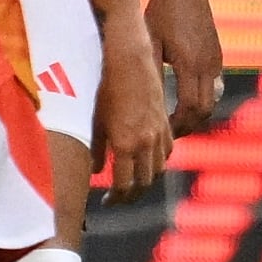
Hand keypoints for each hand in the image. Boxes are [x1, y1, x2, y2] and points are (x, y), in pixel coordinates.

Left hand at [93, 22, 172, 199]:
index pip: (123, 184)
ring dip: (146, 180)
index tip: (107, 203)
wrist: (130, 58)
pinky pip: (167, 151)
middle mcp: (145, 142)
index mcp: (125, 144)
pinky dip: (158, 162)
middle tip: (119, 198)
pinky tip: (148, 161)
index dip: (116, 198)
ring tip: (133, 183)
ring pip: (158, 169)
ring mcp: (159, 132)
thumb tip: (94, 171)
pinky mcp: (166, 121)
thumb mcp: (95, 119)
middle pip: (144, 182)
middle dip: (131, 195)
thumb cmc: (106, 86)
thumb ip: (94, 148)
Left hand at [145, 0, 224, 135]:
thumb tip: (144, 102)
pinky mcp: (216, 55)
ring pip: (211, 100)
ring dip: (195, 114)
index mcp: (190, 64)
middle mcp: (208, 65)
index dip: (177, 126)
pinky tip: (183, 100)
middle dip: (188, 126)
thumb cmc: (161, 11)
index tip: (162, 133)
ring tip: (175, 121)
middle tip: (168, 134)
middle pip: (205, 111)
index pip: (189, 108)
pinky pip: (213, 87)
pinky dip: (200, 99)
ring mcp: (215, 60)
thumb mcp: (150, 41)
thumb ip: (150, 71)